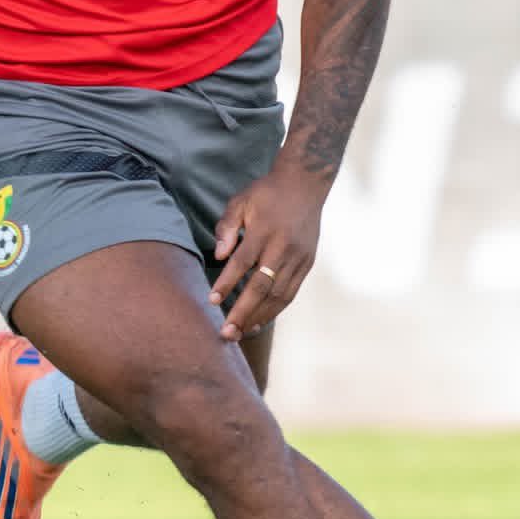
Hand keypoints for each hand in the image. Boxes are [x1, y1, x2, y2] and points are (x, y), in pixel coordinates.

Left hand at [209, 163, 325, 341]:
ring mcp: (299, 258)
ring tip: (241, 333)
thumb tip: (218, 255)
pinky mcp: (307, 264)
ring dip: (259, 316)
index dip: (227, 284)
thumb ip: (227, 227)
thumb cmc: (267, 193)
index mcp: (265, 231)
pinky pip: (291, 293)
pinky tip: (260, 321)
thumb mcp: (241, 201)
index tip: (212, 301)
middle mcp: (283, 247)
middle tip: (226, 333)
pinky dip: (275, 310)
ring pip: (279, 295)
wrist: (305, 185)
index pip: (243, 262)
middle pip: (262, 286)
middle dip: (243, 312)